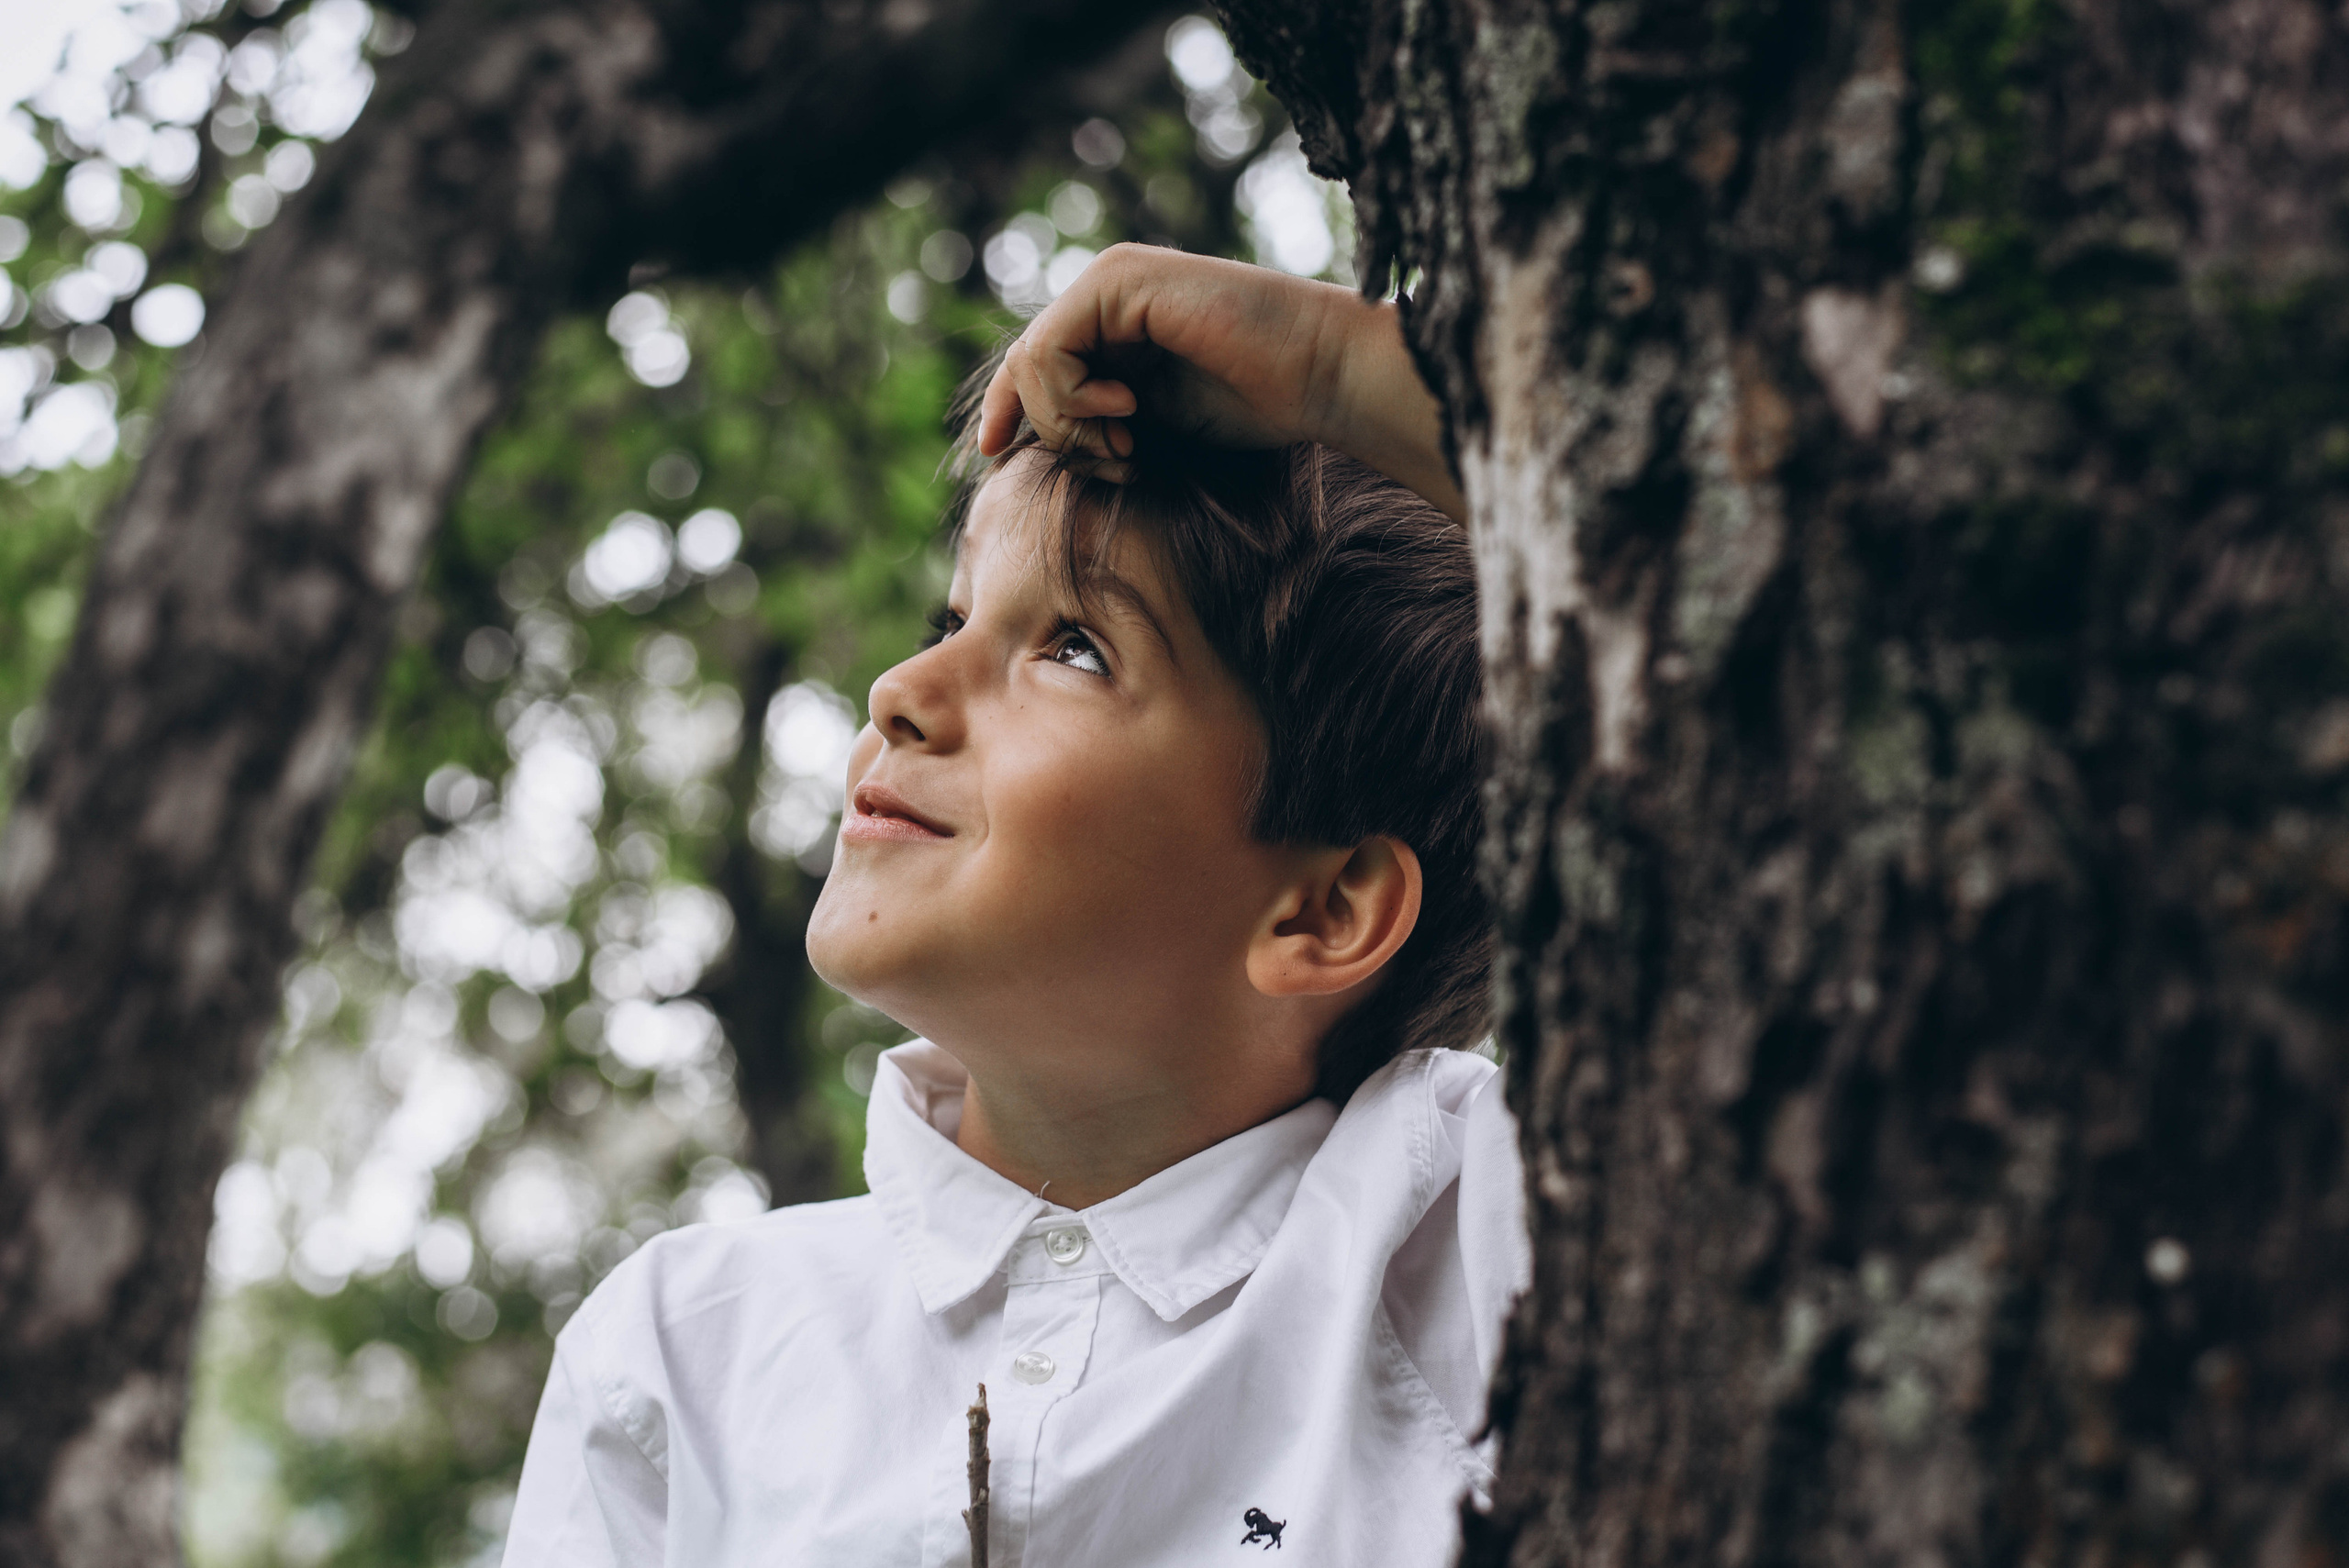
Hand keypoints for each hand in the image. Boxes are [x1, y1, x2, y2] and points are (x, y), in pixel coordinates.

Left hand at [977, 246, 1465, 522]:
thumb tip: (1030, 441)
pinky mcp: (1119, 281)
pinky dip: (1077, 395)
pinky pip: (1051, 349)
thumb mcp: (1157, 420)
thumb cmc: (1261, 406)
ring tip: (1128, 443)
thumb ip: (1100, 415)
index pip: (1030, 364)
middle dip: (1056, 433)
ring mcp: (1111, 280)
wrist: (1321, 376)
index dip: (1004, 410)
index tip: (996, 456)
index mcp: (1113, 320)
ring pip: (1031, 361)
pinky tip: (1129, 407)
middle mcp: (1106, 291)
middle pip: (1022, 367)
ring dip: (1070, 422)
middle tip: (1120, 461)